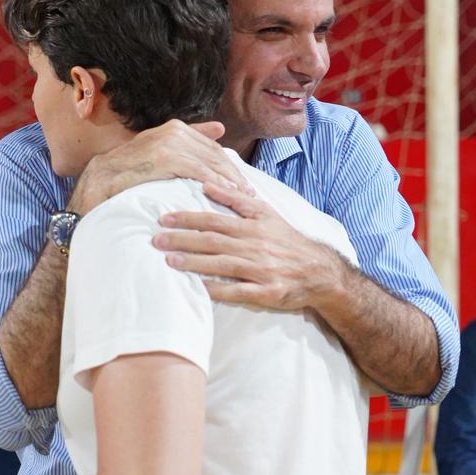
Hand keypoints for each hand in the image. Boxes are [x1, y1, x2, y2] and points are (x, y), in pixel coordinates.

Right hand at [69, 120, 250, 212]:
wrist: (100, 181)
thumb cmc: (130, 171)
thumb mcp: (160, 151)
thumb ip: (189, 139)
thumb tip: (219, 128)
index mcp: (175, 127)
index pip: (212, 147)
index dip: (229, 165)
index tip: (243, 182)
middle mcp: (173, 131)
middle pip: (215, 154)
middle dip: (234, 174)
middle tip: (250, 193)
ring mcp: (169, 143)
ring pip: (210, 162)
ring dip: (229, 180)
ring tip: (242, 197)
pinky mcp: (165, 158)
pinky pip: (198, 171)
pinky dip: (214, 183)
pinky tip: (225, 194)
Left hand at [153, 182, 346, 310]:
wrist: (319, 271)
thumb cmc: (287, 241)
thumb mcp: (266, 213)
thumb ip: (237, 200)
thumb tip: (208, 183)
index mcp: (252, 226)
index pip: (214, 220)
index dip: (188, 218)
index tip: (164, 218)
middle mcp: (255, 246)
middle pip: (213, 241)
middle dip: (183, 239)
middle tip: (156, 239)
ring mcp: (261, 269)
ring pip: (222, 265)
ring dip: (194, 263)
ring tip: (169, 261)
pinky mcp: (267, 291)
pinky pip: (239, 291)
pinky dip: (219, 290)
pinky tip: (199, 289)